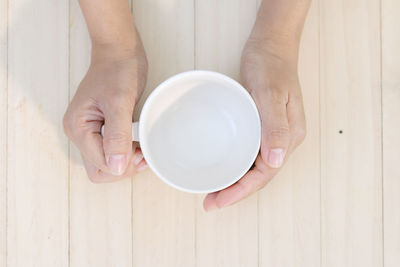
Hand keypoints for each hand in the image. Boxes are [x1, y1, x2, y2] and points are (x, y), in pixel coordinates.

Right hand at [63, 43, 147, 181]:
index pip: (101, 166)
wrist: (119, 51)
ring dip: (125, 163)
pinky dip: (125, 154)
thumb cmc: (118, 70)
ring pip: (105, 164)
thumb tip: (115, 168)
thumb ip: (117, 136)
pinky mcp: (100, 128)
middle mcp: (80, 133)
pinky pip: (110, 152)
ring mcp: (89, 132)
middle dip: (123, 168)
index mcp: (78, 128)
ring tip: (141, 148)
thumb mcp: (120, 102)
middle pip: (100, 170)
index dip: (123, 164)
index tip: (141, 150)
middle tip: (142, 153)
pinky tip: (138, 145)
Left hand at [203, 38, 305, 210]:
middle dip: (235, 192)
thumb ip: (274, 127)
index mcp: (289, 136)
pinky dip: (237, 165)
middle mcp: (283, 139)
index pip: (265, 174)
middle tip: (210, 203)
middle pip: (259, 176)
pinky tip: (223, 167)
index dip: (241, 191)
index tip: (218, 202)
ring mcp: (273, 133)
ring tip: (213, 192)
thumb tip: (275, 161)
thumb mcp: (271, 93)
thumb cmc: (271, 65)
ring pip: (254, 167)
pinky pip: (250, 153)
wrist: (272, 44)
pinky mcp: (263, 125)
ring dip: (235, 182)